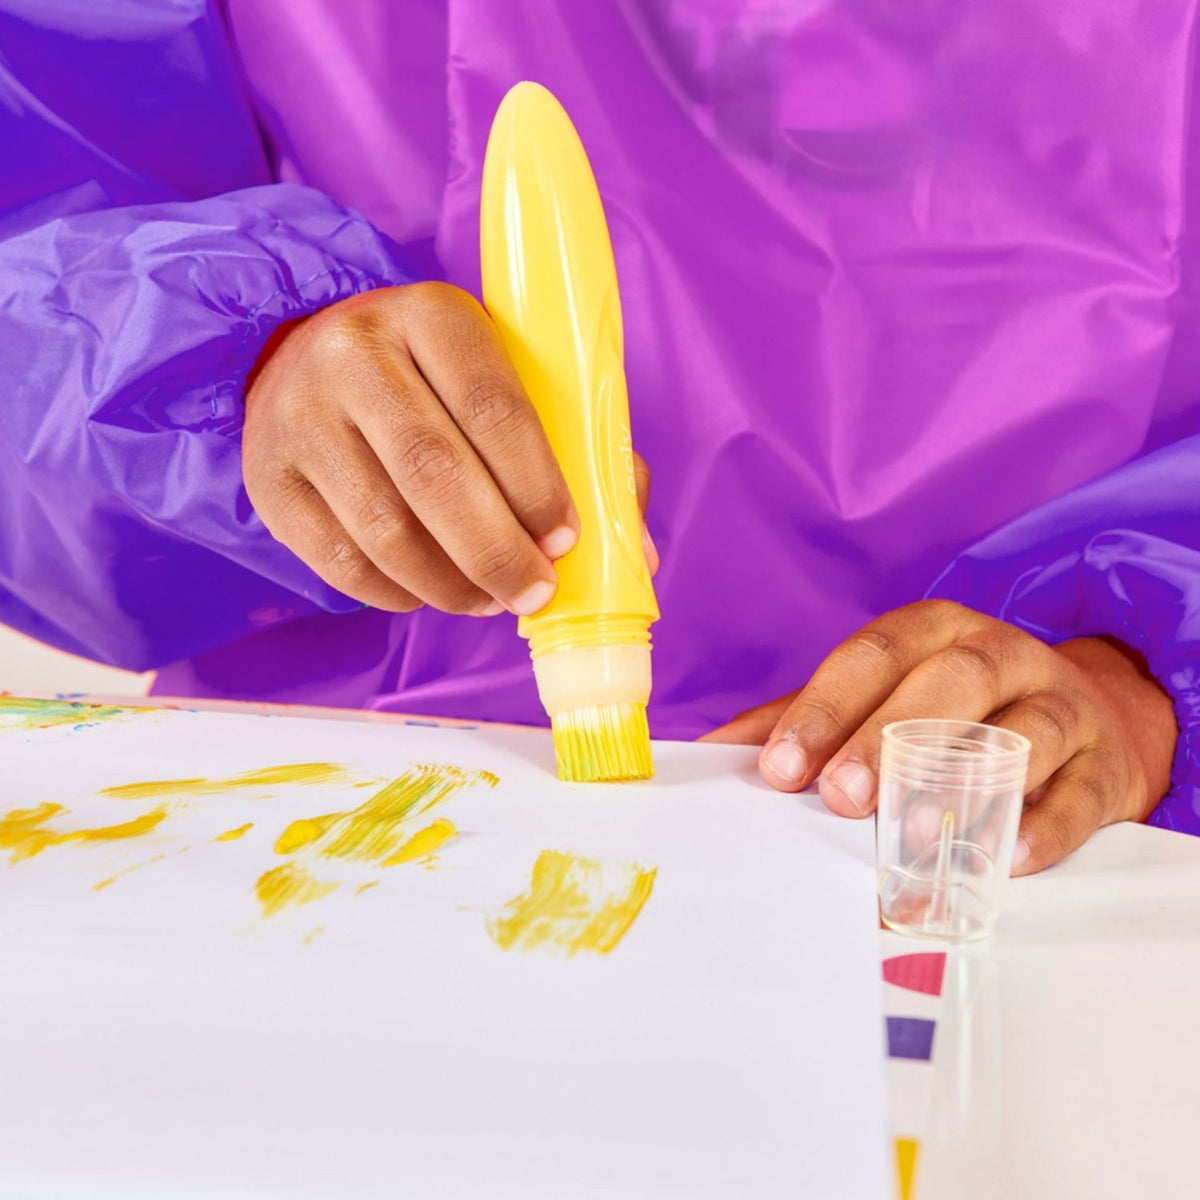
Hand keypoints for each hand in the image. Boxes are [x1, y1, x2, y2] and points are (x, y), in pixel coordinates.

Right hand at [243, 282, 654, 616]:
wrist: (308, 358)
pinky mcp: (270, 478)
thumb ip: (577, 451)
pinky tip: (433, 591)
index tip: (565, 539)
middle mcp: (354, 355)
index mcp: (432, 315)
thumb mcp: (504, 377)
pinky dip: (398, 594)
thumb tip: (630, 551)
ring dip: (450, 583)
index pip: (492, 404)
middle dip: (497, 550)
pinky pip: (340, 562)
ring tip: (490, 599)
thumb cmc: (435, 380)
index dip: (536, 485)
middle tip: (534, 592)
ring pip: (385, 528)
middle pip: (434, 471)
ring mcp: (301, 416)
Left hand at [703, 601, 1176, 873]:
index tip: (779, 768)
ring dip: (963, 784)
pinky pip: (1078, 793)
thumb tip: (713, 755)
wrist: (1084, 720)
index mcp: (932, 631)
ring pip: (1018, 733)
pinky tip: (1003, 858)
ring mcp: (1060, 704)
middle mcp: (998, 655)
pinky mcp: (1105, 765)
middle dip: (887, 741)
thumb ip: (804, 719)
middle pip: (944, 686)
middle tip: (841, 799)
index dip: (824, 709)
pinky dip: (1042, 827)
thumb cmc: (955, 711)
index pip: (872, 657)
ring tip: (913, 835)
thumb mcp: (880, 697)